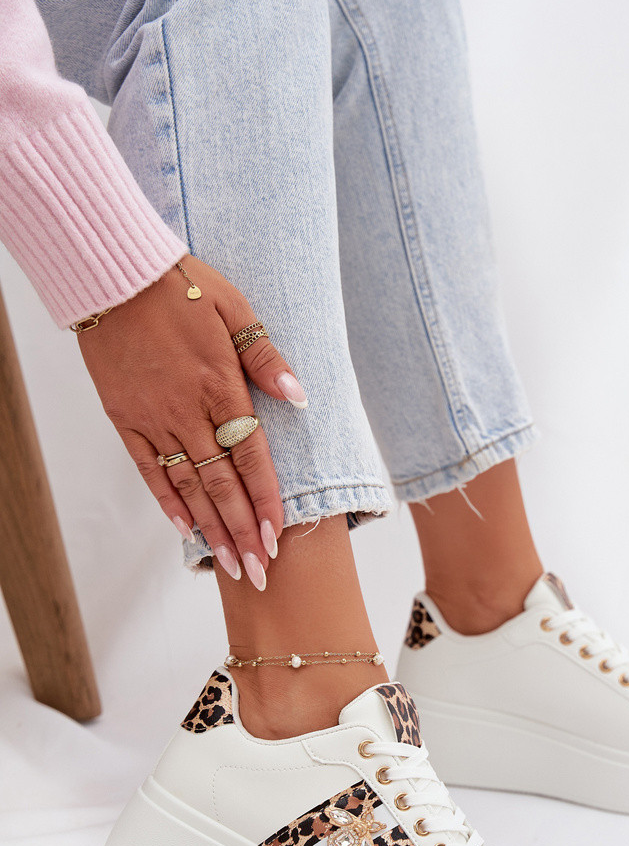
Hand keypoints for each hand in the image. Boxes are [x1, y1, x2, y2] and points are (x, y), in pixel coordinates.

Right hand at [77, 254, 306, 588]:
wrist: (113, 273)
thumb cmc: (181, 287)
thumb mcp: (235, 309)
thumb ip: (266, 359)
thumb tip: (299, 398)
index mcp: (221, 386)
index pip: (250, 457)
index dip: (266, 501)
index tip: (279, 537)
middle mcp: (188, 411)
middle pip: (221, 484)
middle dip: (244, 532)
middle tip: (261, 572)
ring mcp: (154, 419)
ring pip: (188, 486)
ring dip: (212, 529)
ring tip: (231, 563)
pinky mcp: (125, 419)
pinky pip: (148, 469)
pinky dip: (166, 501)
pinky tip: (184, 530)